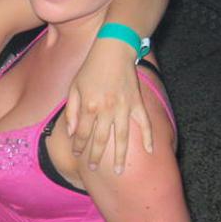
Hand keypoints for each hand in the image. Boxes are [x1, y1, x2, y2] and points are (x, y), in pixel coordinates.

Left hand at [65, 39, 152, 172]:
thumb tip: (70, 132)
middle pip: (100, 140)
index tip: (76, 154)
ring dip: (119, 155)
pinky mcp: (138, 103)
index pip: (81, 133)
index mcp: (89, 106)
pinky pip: (145, 124)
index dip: (78, 145)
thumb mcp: (74, 87)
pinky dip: (149, 137)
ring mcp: (124, 108)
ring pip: (122, 137)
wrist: (114, 50)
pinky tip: (150, 151)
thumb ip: (71, 111)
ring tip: (118, 171)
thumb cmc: (90, 68)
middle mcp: (106, 110)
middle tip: (92, 168)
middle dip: (95, 156)